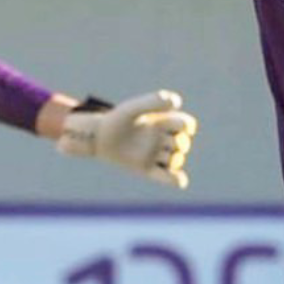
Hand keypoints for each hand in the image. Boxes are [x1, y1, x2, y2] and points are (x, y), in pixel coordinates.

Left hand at [57, 91, 197, 187]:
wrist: (97, 137)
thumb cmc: (116, 120)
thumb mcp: (134, 109)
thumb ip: (154, 101)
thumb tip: (178, 102)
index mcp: (162, 122)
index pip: (186, 125)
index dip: (186, 126)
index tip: (174, 124)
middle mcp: (161, 139)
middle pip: (183, 144)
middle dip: (177, 143)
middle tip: (158, 139)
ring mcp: (155, 155)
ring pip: (176, 160)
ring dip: (172, 159)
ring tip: (156, 155)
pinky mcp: (147, 170)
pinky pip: (169, 177)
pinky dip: (176, 180)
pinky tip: (179, 182)